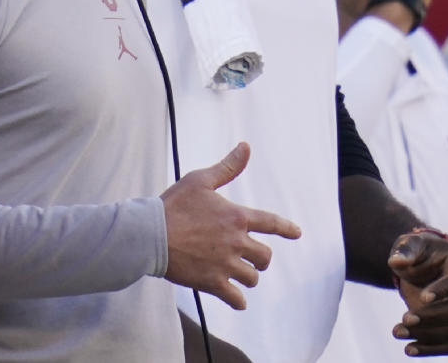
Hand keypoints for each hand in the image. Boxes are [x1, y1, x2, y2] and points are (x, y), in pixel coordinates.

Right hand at [161, 142, 301, 309]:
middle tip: (253, 259)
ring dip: (249, 277)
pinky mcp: (212, 282)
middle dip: (261, 258)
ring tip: (240, 275)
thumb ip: (227, 167)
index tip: (297, 233)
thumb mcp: (200, 180)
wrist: (151, 234)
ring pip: (252, 278)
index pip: (271, 223)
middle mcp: (236, 242)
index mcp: (237, 217)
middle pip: (264, 257)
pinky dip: (238, 300)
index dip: (286, 228)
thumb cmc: (174, 204)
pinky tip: (237, 300)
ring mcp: (225, 264)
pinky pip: (236, 298)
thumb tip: (246, 147)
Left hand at [387, 231, 447, 356]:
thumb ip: (405, 250)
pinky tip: (408, 349)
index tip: (422, 297)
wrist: (421, 264)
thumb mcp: (410, 244)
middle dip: (431, 317)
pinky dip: (431, 349)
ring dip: (426, 335)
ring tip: (397, 332)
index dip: (444, 290)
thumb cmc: (418, 251)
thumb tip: (395, 262)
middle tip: (405, 318)